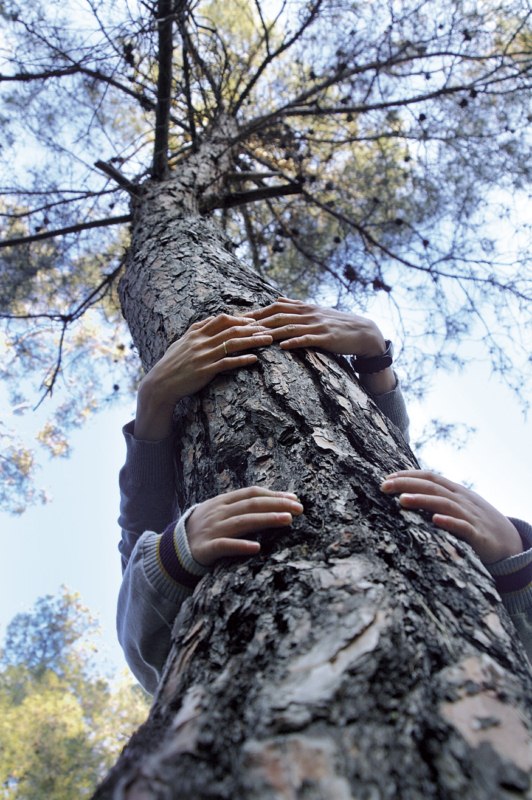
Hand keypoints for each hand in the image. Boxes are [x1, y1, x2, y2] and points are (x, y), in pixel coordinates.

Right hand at [135, 314, 272, 439]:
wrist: (161, 383)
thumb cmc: (171, 363)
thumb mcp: (181, 341)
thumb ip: (196, 329)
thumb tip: (209, 319)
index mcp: (196, 333)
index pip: (221, 319)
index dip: (240, 318)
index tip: (254, 320)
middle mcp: (201, 342)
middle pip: (231, 329)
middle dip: (252, 327)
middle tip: (268, 327)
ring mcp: (204, 356)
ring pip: (232, 344)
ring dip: (252, 341)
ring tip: (268, 340)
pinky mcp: (205, 371)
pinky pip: (227, 363)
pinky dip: (242, 360)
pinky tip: (254, 359)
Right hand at [186, 486, 303, 565]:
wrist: (174, 548)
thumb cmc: (205, 528)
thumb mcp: (220, 511)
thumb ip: (241, 506)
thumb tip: (273, 502)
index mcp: (223, 501)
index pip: (252, 493)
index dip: (273, 494)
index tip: (294, 498)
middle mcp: (219, 512)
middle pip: (251, 505)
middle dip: (277, 504)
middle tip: (299, 508)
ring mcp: (213, 529)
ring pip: (243, 522)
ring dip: (266, 520)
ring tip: (287, 520)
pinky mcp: (207, 548)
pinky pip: (225, 546)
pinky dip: (241, 546)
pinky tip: (257, 548)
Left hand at [247, 297, 395, 393]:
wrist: (364, 332)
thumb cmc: (337, 324)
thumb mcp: (316, 311)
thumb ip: (296, 306)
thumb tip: (277, 299)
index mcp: (304, 307)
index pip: (276, 306)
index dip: (257, 312)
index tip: (239, 318)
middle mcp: (308, 313)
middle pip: (278, 316)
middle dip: (257, 322)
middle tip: (238, 329)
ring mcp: (316, 325)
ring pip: (288, 327)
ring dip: (270, 332)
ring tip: (253, 338)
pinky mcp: (325, 337)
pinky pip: (307, 338)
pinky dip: (293, 341)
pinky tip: (282, 346)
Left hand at [380, 470, 522, 563]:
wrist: (509, 542)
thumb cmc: (477, 522)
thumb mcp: (459, 505)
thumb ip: (439, 497)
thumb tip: (409, 491)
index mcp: (456, 492)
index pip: (430, 477)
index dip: (409, 475)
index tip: (387, 478)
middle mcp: (461, 500)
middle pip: (432, 488)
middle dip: (407, 485)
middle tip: (384, 486)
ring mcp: (470, 516)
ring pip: (444, 504)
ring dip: (422, 501)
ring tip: (402, 500)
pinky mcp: (478, 535)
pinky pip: (463, 528)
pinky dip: (449, 523)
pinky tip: (435, 520)